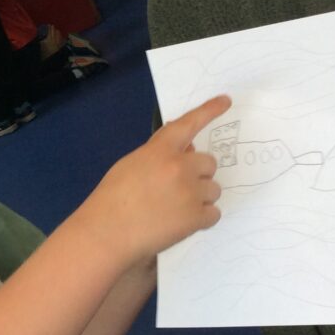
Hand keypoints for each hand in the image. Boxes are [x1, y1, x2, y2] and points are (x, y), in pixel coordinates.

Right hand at [70, 95, 230, 267]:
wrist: (108, 233)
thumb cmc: (112, 200)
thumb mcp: (132, 165)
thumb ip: (159, 156)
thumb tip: (187, 153)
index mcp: (160, 150)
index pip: (189, 124)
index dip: (209, 110)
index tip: (226, 101)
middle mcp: (180, 166)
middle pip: (209, 163)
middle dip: (198, 174)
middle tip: (178, 189)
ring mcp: (190, 192)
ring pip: (214, 190)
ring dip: (200, 198)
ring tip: (175, 210)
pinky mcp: (196, 217)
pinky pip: (213, 214)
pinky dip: (201, 219)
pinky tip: (180, 224)